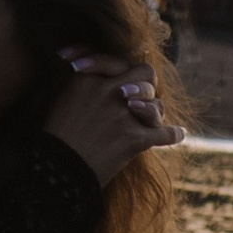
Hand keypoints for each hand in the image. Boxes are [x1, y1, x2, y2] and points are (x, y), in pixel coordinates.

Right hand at [44, 55, 181, 185]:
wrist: (55, 171)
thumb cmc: (53, 135)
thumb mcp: (56, 97)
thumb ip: (76, 78)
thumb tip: (83, 66)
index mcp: (86, 78)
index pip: (116, 61)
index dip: (119, 67)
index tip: (120, 76)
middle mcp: (108, 91)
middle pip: (145, 73)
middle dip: (146, 83)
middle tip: (140, 94)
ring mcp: (123, 115)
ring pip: (157, 104)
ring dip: (154, 113)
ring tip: (150, 121)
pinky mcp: (134, 139)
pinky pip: (165, 133)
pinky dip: (173, 135)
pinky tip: (179, 134)